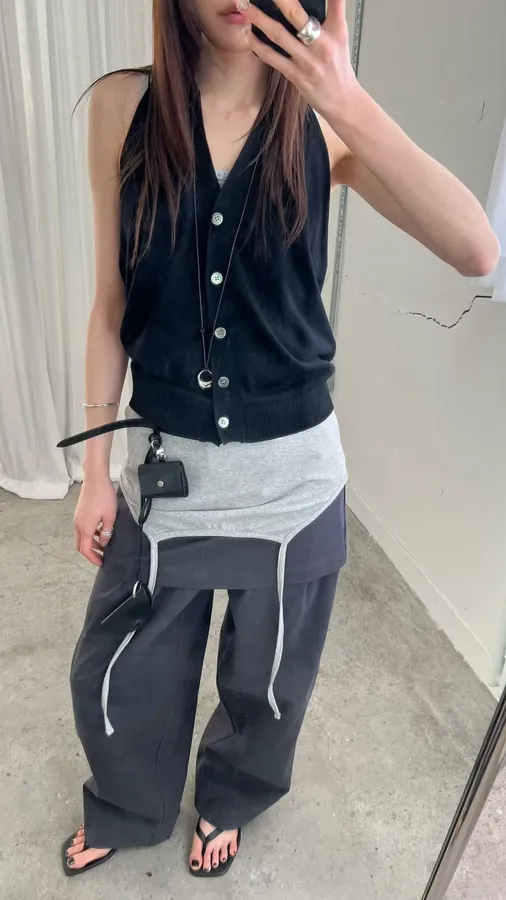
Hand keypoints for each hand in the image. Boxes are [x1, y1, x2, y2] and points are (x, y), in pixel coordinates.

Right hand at [74, 476, 116, 566]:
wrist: (95, 479)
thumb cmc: (104, 497)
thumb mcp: (110, 517)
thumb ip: (106, 532)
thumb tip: (104, 543)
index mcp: (85, 528)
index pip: (85, 550)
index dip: (93, 559)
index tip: (101, 562)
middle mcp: (78, 525)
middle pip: (80, 545)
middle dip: (90, 553)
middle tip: (101, 556)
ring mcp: (77, 519)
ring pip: (81, 537)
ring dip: (90, 543)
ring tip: (103, 544)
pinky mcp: (79, 513)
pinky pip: (82, 529)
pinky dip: (89, 534)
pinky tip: (100, 531)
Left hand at [243, 0, 358, 121]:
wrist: (341, 100)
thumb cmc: (338, 66)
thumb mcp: (340, 36)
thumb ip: (331, 13)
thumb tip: (313, 2)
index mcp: (336, 30)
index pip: (335, 1)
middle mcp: (322, 44)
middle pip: (296, 14)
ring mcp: (307, 61)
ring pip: (279, 35)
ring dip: (258, 19)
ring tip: (243, 6)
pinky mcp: (296, 76)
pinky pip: (273, 58)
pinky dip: (258, 45)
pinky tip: (247, 35)